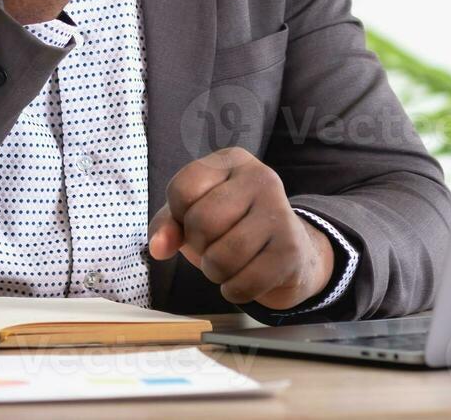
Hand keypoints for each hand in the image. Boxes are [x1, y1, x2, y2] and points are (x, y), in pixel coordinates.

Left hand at [147, 147, 332, 309]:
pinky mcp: (291, 249)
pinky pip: (244, 283)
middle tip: (215, 245)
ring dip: (216, 272)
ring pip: (222, 257)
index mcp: (232, 160)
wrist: (290, 254)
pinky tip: (245, 279)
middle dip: (199, 246)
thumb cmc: (234, 228)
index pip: (182, 189)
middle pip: (202, 222)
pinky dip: (235, 291)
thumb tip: (159, 247)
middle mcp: (261, 177)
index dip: (179, 216)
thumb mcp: (195, 215)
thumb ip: (168, 224)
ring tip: (229, 263)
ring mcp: (280, 212)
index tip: (197, 220)